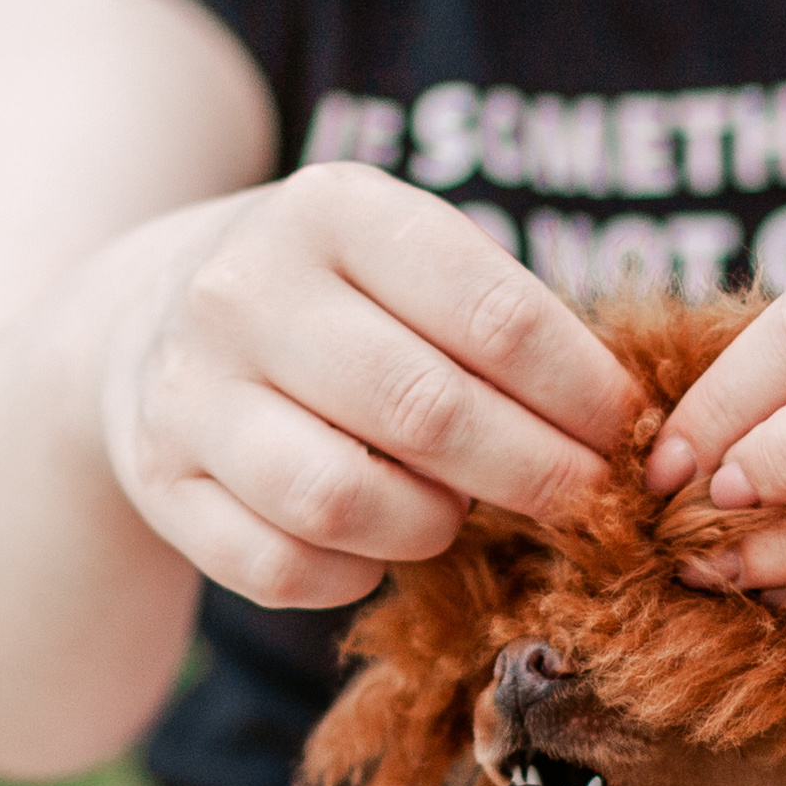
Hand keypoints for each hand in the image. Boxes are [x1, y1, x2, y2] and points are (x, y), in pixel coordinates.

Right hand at [103, 163, 634, 608]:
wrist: (151, 318)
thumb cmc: (341, 301)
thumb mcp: (410, 264)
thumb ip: (506, 326)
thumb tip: (633, 435)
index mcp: (334, 211)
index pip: (496, 316)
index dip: (584, 394)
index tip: (633, 435)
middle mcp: (247, 290)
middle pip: (430, 412)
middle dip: (536, 474)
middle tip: (587, 502)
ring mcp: (189, 389)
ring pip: (345, 499)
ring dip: (432, 526)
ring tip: (459, 512)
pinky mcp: (161, 482)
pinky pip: (281, 567)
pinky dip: (350, 575)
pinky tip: (374, 546)